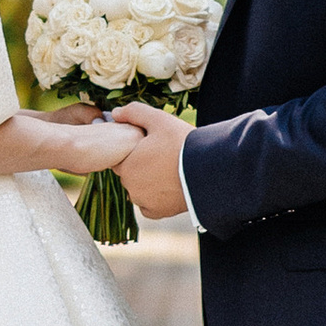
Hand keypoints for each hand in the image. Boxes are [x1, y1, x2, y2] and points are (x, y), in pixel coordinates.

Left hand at [115, 99, 190, 221]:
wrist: (209, 171)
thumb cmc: (183, 143)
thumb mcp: (158, 120)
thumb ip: (134, 113)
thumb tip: (115, 113)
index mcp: (126, 165)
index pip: (120, 157)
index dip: (134, 149)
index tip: (151, 145)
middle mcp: (130, 187)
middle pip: (130, 173)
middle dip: (140, 165)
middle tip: (162, 156)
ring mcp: (144, 201)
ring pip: (139, 189)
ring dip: (147, 182)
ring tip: (167, 170)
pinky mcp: (158, 212)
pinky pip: (148, 206)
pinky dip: (154, 198)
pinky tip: (166, 187)